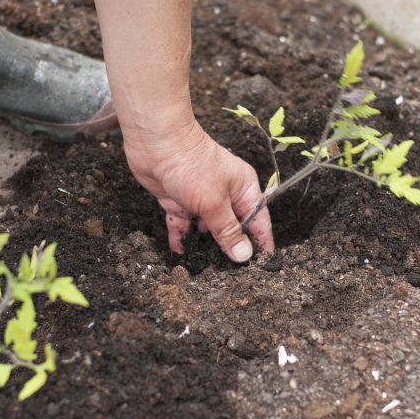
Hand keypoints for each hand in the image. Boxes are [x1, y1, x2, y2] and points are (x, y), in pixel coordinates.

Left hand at [122, 119, 274, 261]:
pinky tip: (181, 252)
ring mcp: (201, 198)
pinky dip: (182, 237)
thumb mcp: (214, 202)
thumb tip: (243, 255)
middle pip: (232, 228)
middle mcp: (225, 194)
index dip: (261, 243)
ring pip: (207, 229)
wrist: (156, 144)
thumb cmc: (191, 164)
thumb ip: (228, 231)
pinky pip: (184, 225)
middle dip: (230, 248)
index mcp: (243, 189)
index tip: (263, 266)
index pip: (258, 221)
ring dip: (204, 246)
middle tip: (229, 275)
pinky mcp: (180, 201)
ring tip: (205, 267)